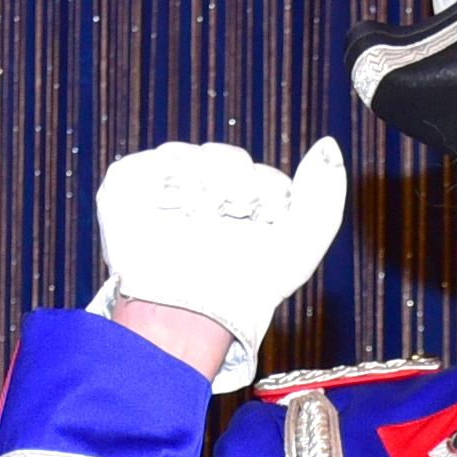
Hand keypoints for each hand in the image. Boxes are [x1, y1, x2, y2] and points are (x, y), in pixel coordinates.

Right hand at [94, 138, 348, 389]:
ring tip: (199, 220)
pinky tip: (174, 208)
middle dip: (236, 187)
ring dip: (204, 185)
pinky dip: (169, 178)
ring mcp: (165, 189)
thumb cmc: (246, 290)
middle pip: (229, 159)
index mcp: (243, 210)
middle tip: (230, 223)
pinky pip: (156, 160)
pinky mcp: (129, 185)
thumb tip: (327, 144)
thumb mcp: (303, 244)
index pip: (263, 177)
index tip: (261, 228)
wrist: (191, 312)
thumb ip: (325, 195)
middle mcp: (204, 196)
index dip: (267, 199)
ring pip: (194, 154)